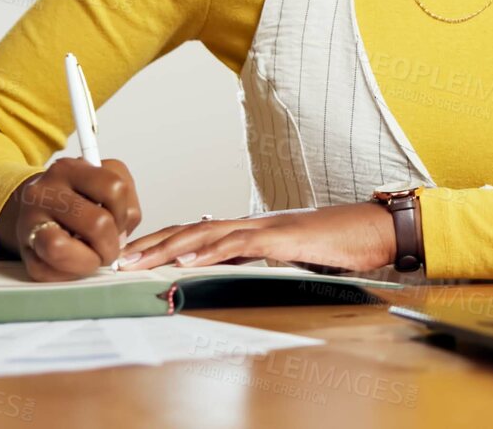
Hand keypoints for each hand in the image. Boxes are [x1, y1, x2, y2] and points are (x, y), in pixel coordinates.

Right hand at [0, 158, 142, 281]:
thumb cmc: (75, 202)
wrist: (35, 211)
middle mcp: (44, 190)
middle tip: (108, 249)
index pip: (114, 187)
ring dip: (88, 261)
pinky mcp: (24, 249)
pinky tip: (74, 264)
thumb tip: (120, 238)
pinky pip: (47, 270)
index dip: (124, 213)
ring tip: (91, 257)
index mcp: (70, 169)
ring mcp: (29, 219)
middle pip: (97, 222)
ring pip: (59, 247)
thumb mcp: (102, 188)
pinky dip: (68, 274)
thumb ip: (124, 206)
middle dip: (111, 245)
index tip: (120, 223)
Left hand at [117, 203, 395, 273]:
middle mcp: (251, 224)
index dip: (162, 241)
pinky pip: (239, 245)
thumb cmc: (337, 244)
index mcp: (251, 230)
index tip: (133, 254)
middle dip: (152, 244)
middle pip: (191, 230)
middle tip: (119, 259)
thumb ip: (259, 259)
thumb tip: (229, 269)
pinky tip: (187, 262)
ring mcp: (265, 229)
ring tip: (139, 261)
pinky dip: (209, 253)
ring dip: (168, 249)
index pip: (196, 232)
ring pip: (206, 235)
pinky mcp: (281, 239)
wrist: (373, 229)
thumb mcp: (288, 257)